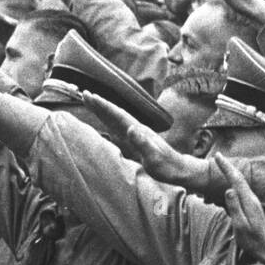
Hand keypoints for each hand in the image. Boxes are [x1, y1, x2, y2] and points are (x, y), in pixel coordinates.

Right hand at [78, 88, 213, 188]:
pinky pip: (118, 132)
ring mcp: (136, 138)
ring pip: (115, 122)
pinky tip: (104, 126)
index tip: (90, 96)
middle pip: (115, 114)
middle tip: (84, 94)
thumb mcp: (154, 157)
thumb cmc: (168, 166)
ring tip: (91, 104)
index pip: (118, 115)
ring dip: (103, 113)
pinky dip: (109, 126)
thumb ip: (143, 143)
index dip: (103, 105)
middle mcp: (136, 131)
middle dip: (100, 104)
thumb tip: (131, 128)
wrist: (179, 171)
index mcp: (138, 131)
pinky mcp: (136, 145)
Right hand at [216, 153, 264, 260]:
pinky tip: (231, 181)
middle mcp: (251, 198)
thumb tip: (229, 190)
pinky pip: (241, 189)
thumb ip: (235, 207)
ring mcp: (252, 202)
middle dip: (228, 166)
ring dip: (231, 172)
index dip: (226, 167)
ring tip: (222, 164)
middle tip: (217, 156)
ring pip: (240, 182)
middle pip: (239, 178)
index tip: (217, 156)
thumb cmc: (252, 240)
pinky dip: (234, 181)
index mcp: (248, 201)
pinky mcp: (252, 206)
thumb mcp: (240, 225)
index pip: (235, 179)